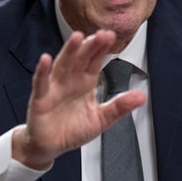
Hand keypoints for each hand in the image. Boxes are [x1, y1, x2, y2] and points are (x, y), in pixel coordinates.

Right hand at [11, 30, 145, 169]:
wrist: (50, 146)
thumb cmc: (72, 130)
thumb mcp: (101, 119)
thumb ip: (119, 107)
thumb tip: (141, 96)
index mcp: (85, 82)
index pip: (95, 61)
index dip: (102, 49)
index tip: (112, 36)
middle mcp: (70, 80)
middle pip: (81, 58)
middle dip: (91, 46)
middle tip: (103, 34)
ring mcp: (55, 87)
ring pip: (63, 65)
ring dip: (69, 51)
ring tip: (78, 37)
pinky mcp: (40, 99)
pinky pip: (41, 83)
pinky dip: (42, 71)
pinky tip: (45, 60)